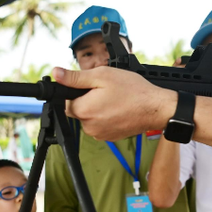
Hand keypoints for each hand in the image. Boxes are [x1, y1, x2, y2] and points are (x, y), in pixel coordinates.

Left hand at [52, 67, 174, 140]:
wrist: (155, 108)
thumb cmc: (132, 90)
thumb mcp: (102, 76)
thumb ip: (75, 77)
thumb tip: (56, 73)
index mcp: (84, 110)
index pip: (66, 102)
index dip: (76, 92)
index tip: (90, 87)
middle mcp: (89, 126)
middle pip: (78, 110)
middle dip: (87, 100)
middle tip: (105, 91)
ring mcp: (100, 134)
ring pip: (89, 118)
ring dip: (97, 109)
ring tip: (114, 99)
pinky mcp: (109, 137)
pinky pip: (100, 125)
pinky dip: (106, 117)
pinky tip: (118, 109)